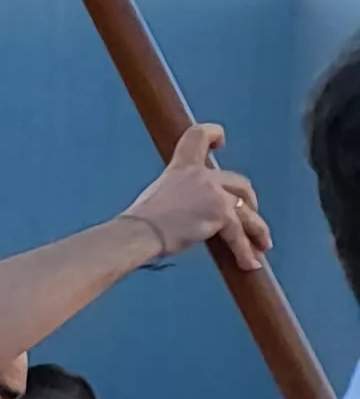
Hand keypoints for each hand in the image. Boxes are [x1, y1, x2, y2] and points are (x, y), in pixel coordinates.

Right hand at [122, 122, 268, 268]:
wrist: (139, 233)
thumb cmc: (138, 223)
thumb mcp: (156, 197)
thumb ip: (176, 197)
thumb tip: (181, 216)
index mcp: (182, 167)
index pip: (199, 135)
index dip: (214, 134)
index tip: (221, 141)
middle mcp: (202, 176)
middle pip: (240, 184)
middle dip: (249, 202)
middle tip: (251, 215)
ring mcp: (215, 194)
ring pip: (247, 212)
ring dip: (257, 230)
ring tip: (262, 245)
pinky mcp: (222, 215)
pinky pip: (239, 236)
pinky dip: (245, 251)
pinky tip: (250, 264)